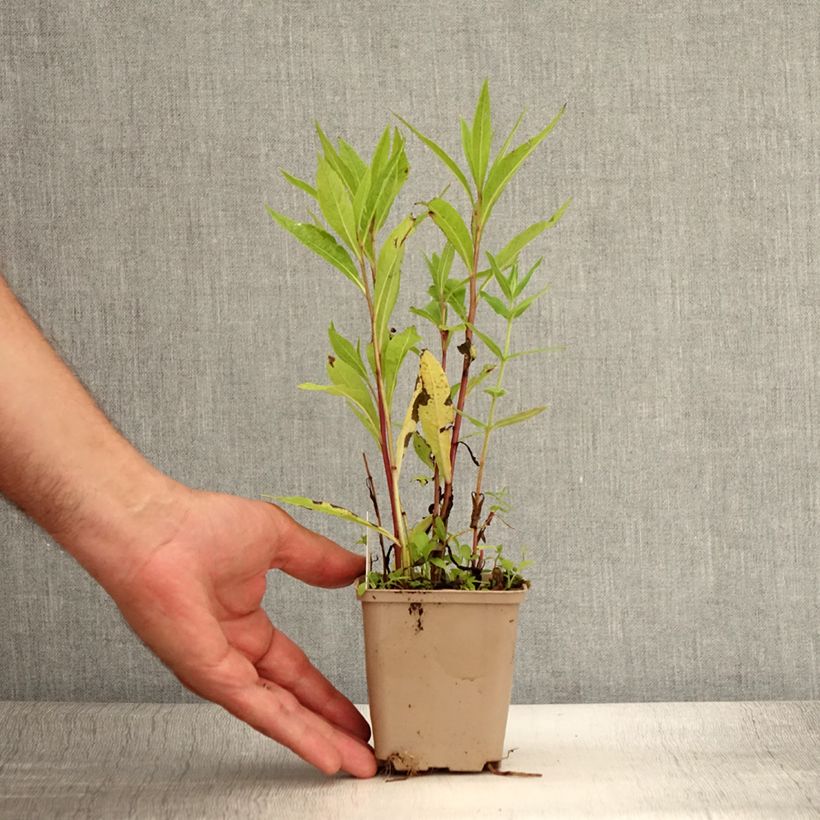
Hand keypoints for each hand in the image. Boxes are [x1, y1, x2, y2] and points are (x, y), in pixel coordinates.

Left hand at [104, 485, 376, 777]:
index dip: (324, 692)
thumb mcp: (279, 540)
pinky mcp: (210, 675)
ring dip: (318, 739)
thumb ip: (318, 559)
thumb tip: (353, 568)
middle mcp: (232, 654)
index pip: (293, 670)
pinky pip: (260, 710)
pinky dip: (293, 733)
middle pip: (290, 702)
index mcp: (244, 624)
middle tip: (362, 750)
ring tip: (354, 761)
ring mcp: (220, 669)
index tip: (352, 707)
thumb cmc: (200, 525)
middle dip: (328, 727)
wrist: (158, 528)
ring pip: (278, 714)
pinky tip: (320, 751)